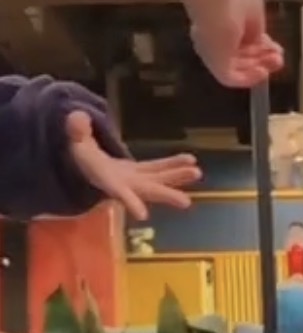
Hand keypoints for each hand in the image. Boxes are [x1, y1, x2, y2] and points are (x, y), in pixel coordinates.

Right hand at [65, 113, 200, 222]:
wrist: (84, 165)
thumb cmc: (78, 155)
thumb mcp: (75, 142)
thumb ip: (76, 131)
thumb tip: (78, 117)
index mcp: (104, 179)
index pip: (117, 191)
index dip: (129, 201)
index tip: (142, 214)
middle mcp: (123, 183)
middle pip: (145, 190)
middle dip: (164, 194)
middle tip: (185, 202)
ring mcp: (134, 178)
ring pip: (157, 179)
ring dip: (177, 176)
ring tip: (197, 172)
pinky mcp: (141, 172)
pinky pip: (159, 169)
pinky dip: (174, 165)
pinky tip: (191, 161)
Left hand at [190, 0, 284, 89]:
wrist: (215, 4)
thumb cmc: (234, 0)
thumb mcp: (253, 8)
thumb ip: (256, 26)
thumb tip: (258, 39)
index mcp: (219, 20)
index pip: (240, 37)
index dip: (259, 44)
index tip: (276, 47)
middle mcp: (213, 38)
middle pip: (240, 54)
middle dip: (262, 57)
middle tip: (279, 58)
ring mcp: (212, 54)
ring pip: (238, 67)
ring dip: (258, 67)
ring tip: (278, 63)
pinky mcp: (214, 66)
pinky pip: (232, 79)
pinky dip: (249, 78)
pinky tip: (264, 73)